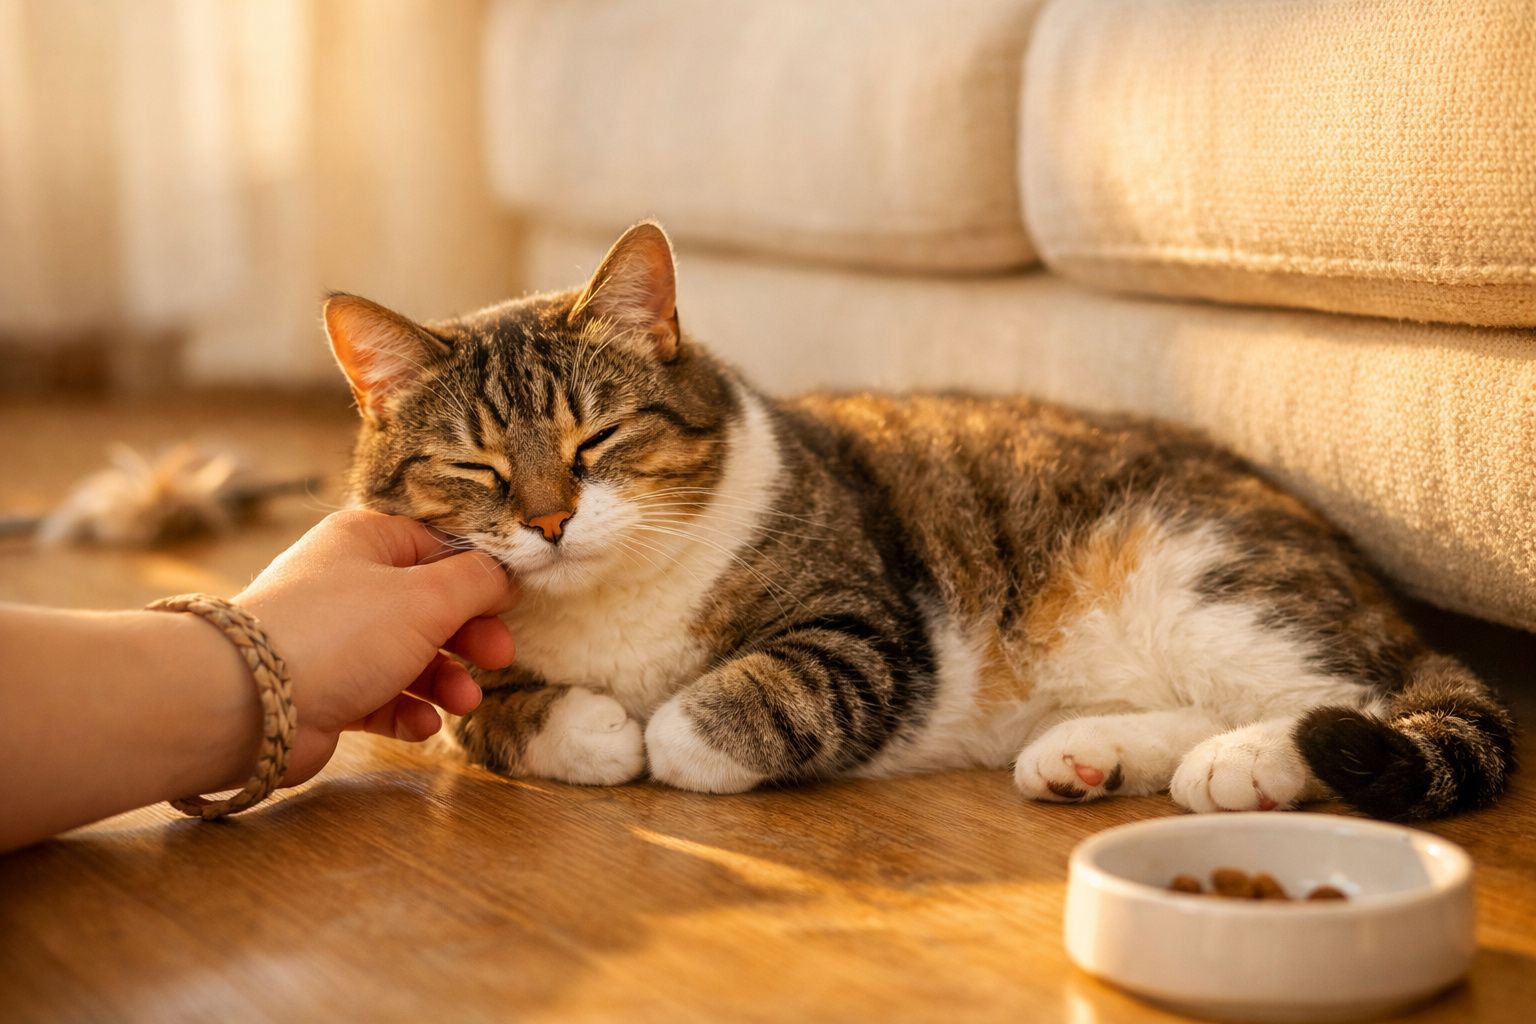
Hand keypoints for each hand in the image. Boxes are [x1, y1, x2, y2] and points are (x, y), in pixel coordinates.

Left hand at [234, 510, 518, 784]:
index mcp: (366, 539)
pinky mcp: (326, 689)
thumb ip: (478, 581)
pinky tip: (421, 725)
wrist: (250, 703)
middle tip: (498, 657)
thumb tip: (507, 575)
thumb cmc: (339, 632)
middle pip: (428, 603)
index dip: (480, 573)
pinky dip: (407, 711)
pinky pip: (381, 696)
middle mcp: (347, 583)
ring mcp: (335, 638)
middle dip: (468, 635)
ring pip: (409, 654)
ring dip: (444, 679)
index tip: (512, 601)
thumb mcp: (427, 597)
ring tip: (461, 703)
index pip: (437, 545)